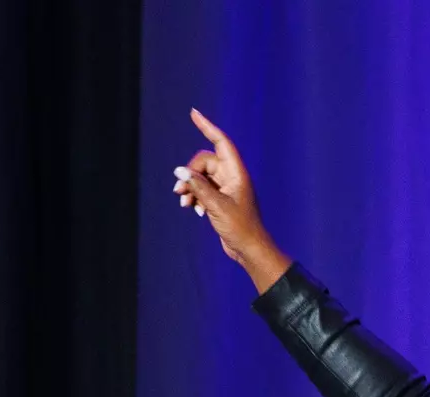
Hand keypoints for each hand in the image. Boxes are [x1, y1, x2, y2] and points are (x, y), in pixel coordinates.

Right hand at [173, 109, 290, 292]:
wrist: (249, 249)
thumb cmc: (240, 228)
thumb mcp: (216, 206)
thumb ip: (198, 187)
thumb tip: (180, 172)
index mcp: (237, 173)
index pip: (221, 142)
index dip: (207, 127)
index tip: (193, 113)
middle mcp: (232, 177)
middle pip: (204, 162)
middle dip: (189, 173)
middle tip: (180, 191)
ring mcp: (226, 188)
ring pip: (201, 177)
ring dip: (190, 188)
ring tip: (185, 203)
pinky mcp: (220, 200)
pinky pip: (202, 190)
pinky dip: (195, 197)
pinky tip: (194, 210)